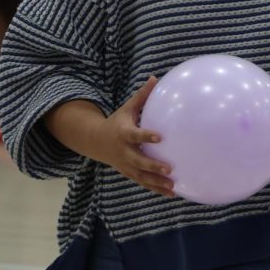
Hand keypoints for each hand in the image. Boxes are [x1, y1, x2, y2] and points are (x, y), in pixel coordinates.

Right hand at [90, 77, 175, 195]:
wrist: (96, 141)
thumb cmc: (117, 121)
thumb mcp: (127, 108)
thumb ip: (142, 96)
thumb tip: (156, 77)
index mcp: (124, 134)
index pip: (136, 136)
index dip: (146, 137)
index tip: (160, 137)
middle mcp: (124, 152)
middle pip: (138, 161)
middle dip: (152, 166)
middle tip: (169, 168)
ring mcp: (126, 165)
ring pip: (141, 176)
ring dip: (156, 183)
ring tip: (173, 185)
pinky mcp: (129, 173)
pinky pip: (143, 182)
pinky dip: (156, 189)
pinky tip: (172, 192)